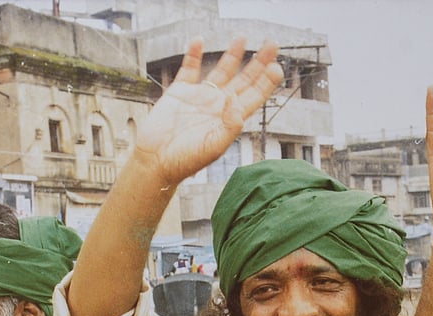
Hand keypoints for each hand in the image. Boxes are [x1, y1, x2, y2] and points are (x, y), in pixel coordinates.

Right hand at [132, 38, 282, 186]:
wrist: (155, 161)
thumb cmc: (185, 161)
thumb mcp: (213, 146)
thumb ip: (229, 125)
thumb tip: (236, 99)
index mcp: (230, 119)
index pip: (254, 96)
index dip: (267, 82)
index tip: (277, 67)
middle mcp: (218, 105)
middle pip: (244, 79)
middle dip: (259, 63)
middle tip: (272, 44)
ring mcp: (200, 97)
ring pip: (221, 70)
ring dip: (232, 54)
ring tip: (243, 37)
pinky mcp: (179, 92)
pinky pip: (189, 69)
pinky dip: (193, 55)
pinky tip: (199, 41)